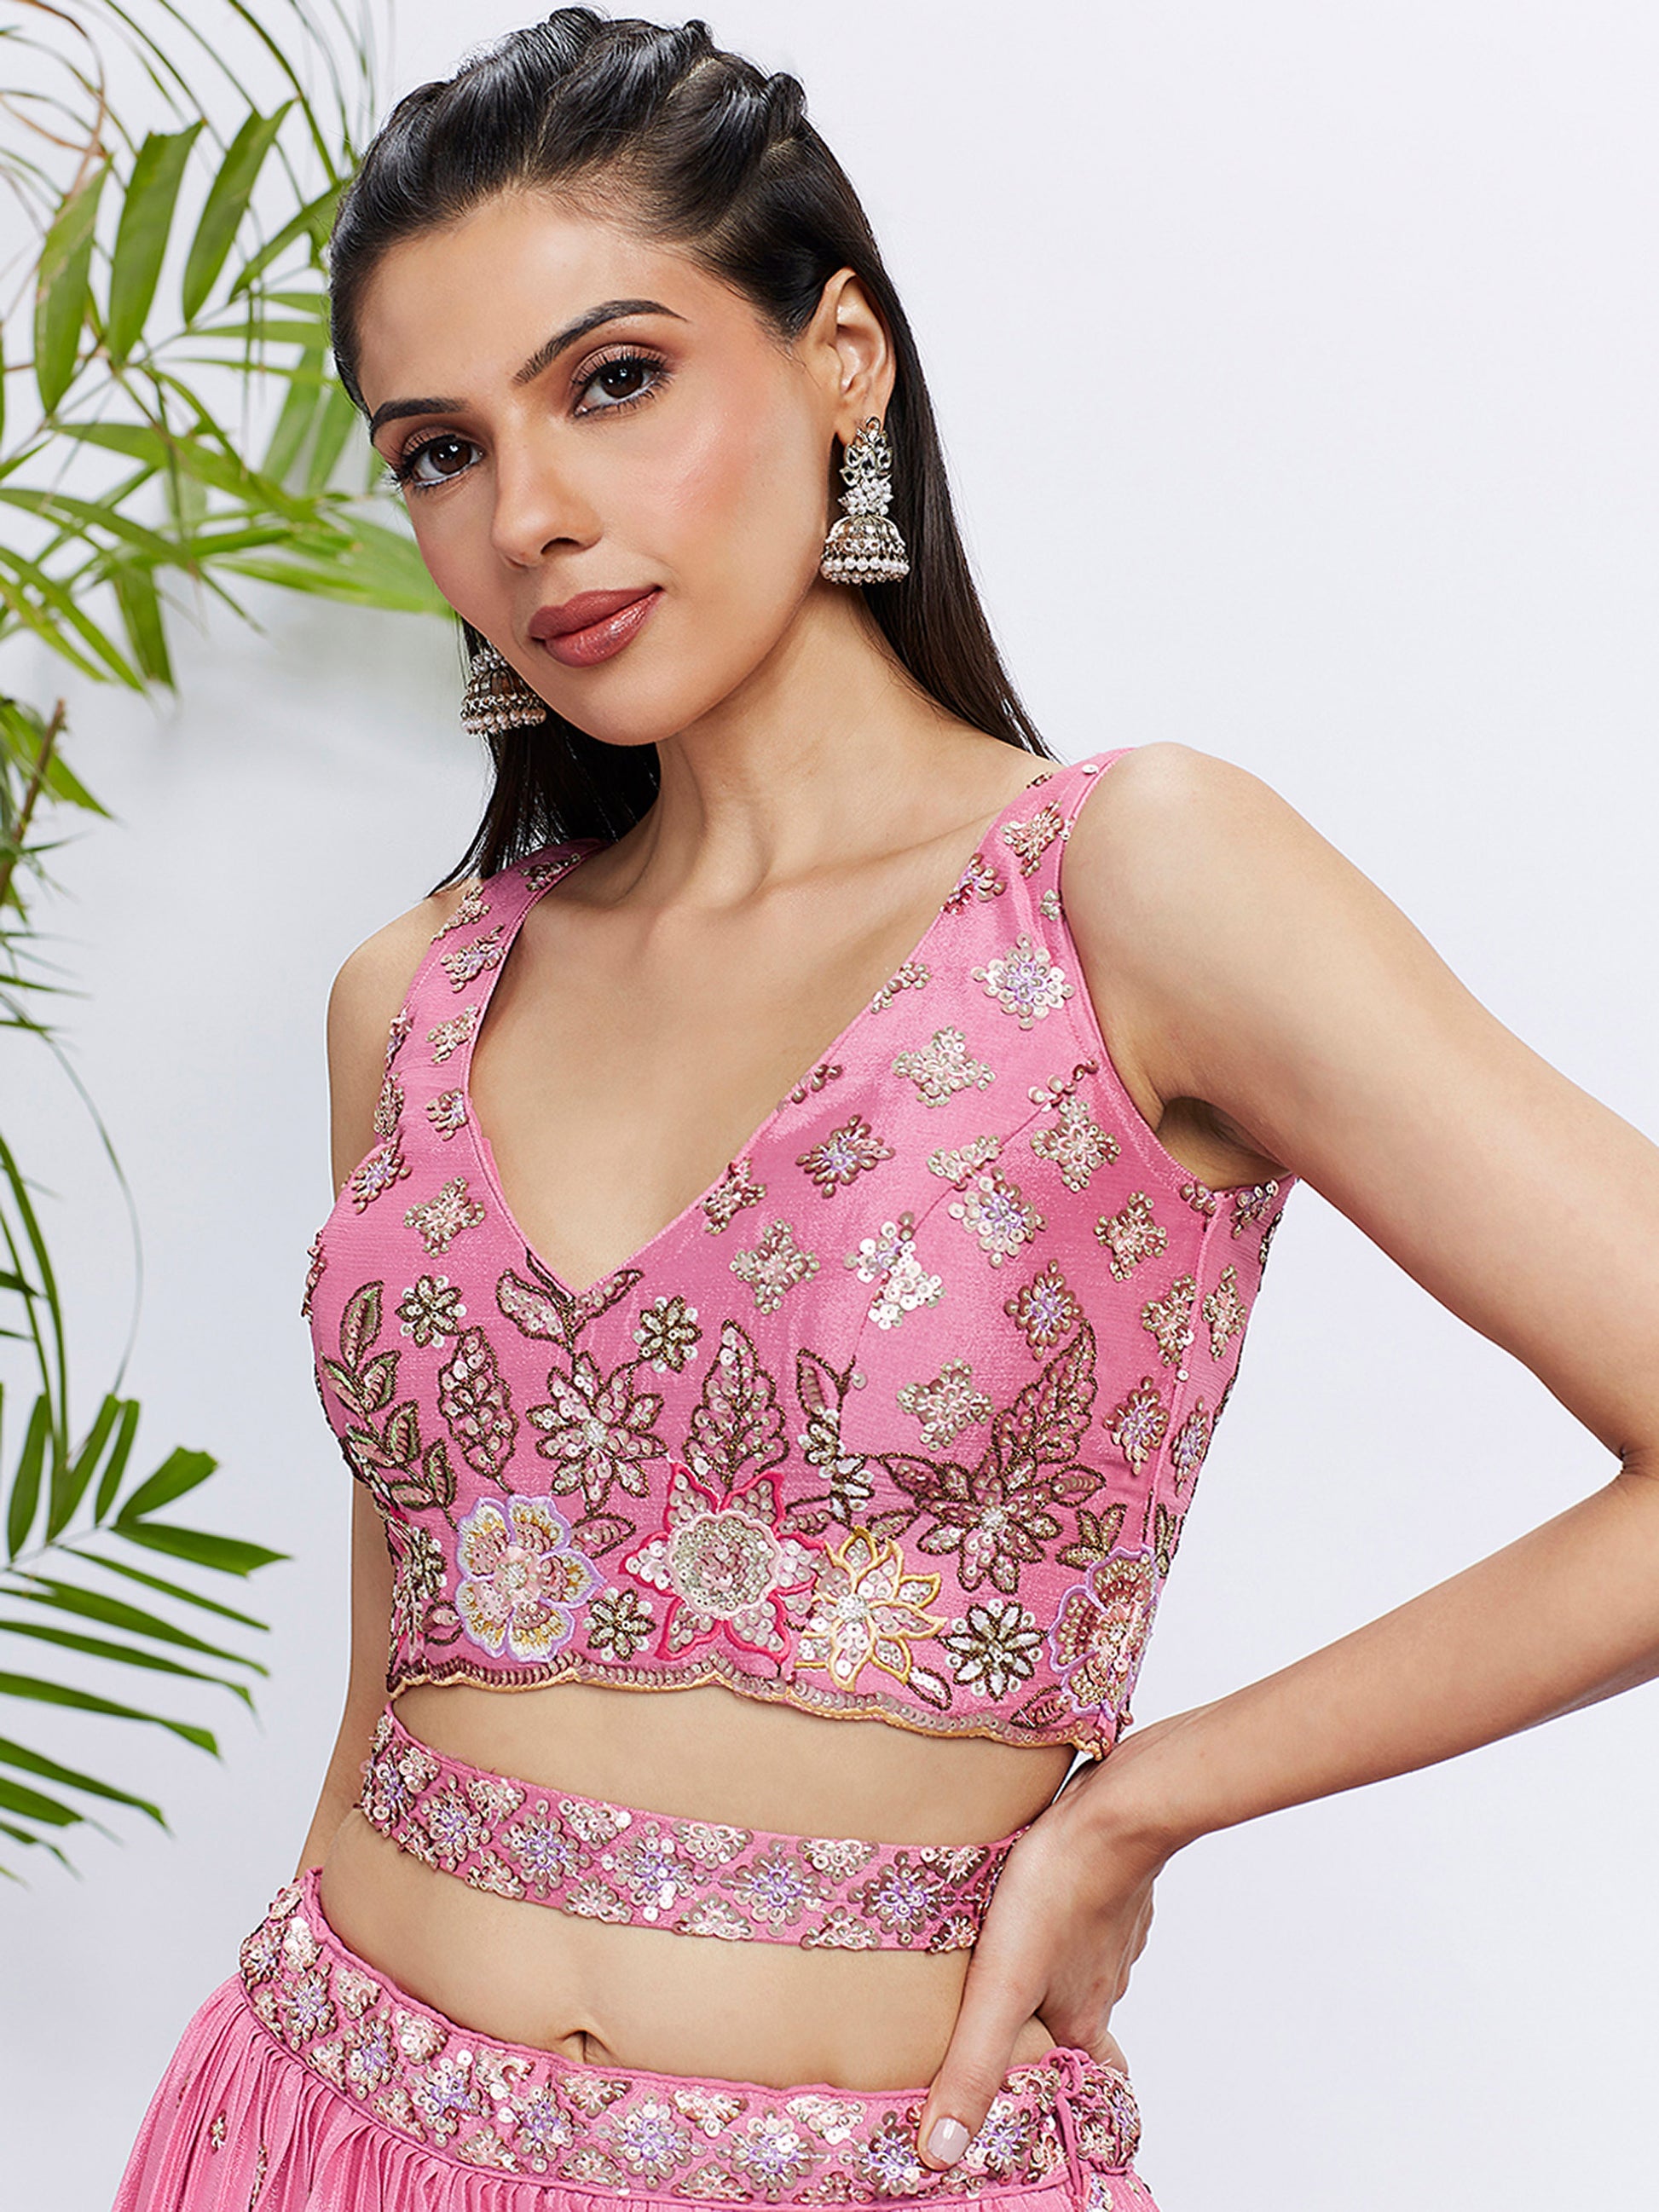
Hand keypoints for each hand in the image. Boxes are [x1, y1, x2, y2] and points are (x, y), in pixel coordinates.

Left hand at [913, 1743, 1172, 2169]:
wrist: (1112, 1811)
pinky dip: (1060, 1920)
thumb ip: (973, 2066)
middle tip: (1012, 2030)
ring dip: (1051, 1972)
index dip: (1076, 2095)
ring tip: (1006, 1964)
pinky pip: (1085, 1914)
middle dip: (1049, 2031)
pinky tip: (1029, 1902)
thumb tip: (943, 2152)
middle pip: (1081, 2020)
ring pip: (1082, 1966)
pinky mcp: (1107, 1883)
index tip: (1051, 2101)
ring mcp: (1112, 1930)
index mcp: (1083, 2016)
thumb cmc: (1056, 1892)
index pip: (1096, 2079)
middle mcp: (1104, 1980)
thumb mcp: (1000, 1986)